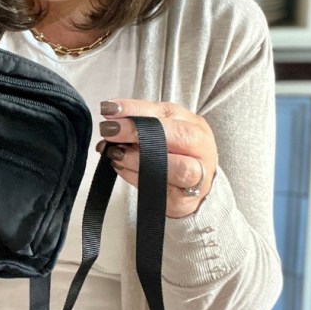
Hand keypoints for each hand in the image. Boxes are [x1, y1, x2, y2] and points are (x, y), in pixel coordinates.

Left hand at [96, 99, 217, 218]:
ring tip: (115, 153)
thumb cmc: (175, 153)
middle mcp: (201, 148)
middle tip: (110, 131)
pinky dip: (136, 177)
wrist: (192, 187)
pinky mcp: (184, 200)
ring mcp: (198, 176)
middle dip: (139, 132)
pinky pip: (161, 189)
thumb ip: (139, 121)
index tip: (109, 109)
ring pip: (177, 167)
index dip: (135, 109)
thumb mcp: (160, 130)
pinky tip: (120, 168)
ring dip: (140, 160)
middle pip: (179, 136)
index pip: (165, 112)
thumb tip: (111, 116)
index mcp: (194, 124)